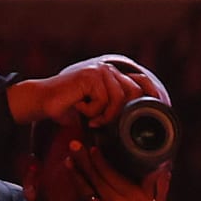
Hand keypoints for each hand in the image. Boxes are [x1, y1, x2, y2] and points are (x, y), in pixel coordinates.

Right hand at [8, 56, 143, 127]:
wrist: (41, 101)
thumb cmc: (67, 109)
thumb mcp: (94, 111)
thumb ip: (112, 112)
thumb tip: (132, 131)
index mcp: (113, 76)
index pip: (141, 82)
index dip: (152, 95)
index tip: (158, 109)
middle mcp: (110, 70)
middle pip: (134, 92)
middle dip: (120, 114)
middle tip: (100, 123)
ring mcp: (101, 70)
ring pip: (118, 99)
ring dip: (104, 115)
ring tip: (90, 118)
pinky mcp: (91, 75)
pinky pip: (102, 101)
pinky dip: (91, 111)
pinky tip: (78, 106)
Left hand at [67, 141, 175, 200]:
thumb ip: (154, 184)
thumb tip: (162, 165)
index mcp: (134, 195)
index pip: (113, 172)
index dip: (100, 159)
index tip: (93, 148)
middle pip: (97, 176)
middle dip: (84, 159)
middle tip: (73, 145)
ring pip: (86, 189)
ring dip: (76, 173)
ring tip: (68, 160)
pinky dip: (79, 191)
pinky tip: (74, 181)